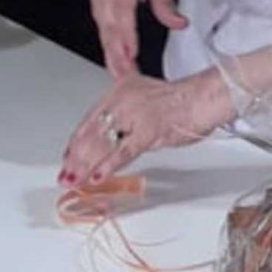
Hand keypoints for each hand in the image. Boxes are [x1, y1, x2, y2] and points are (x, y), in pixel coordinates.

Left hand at [58, 71, 230, 186]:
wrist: (205, 97)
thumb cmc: (184, 102)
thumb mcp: (148, 100)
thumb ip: (130, 116)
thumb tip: (120, 137)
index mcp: (119, 90)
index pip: (90, 119)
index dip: (76, 142)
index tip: (68, 157)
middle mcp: (122, 100)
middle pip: (91, 133)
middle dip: (76, 158)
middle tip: (66, 175)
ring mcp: (134, 115)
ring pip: (103, 144)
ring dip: (86, 166)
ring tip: (76, 180)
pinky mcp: (147, 130)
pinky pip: (123, 152)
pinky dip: (108, 166)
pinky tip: (97, 177)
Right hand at [91, 0, 188, 77]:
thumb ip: (166, 1)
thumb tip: (179, 23)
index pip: (122, 6)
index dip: (124, 32)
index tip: (129, 53)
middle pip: (109, 22)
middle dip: (115, 51)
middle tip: (124, 75)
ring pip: (102, 28)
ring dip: (110, 53)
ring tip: (120, 75)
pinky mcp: (96, 2)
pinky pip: (102, 27)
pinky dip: (108, 47)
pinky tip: (114, 63)